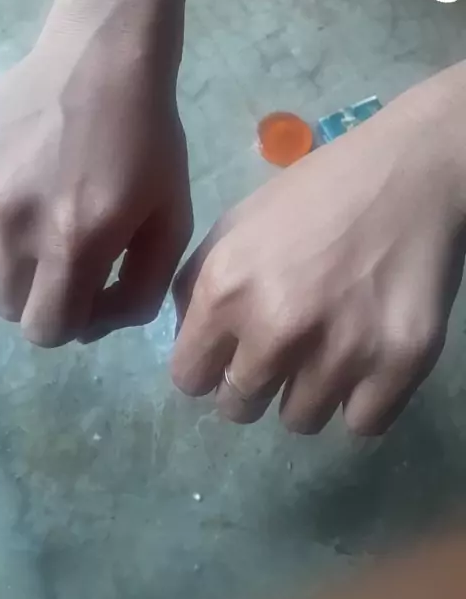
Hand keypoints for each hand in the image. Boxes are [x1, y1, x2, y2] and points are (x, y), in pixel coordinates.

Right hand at [0, 3, 191, 345]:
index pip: (48, 329)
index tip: (92, 294)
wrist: (103, 59)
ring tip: (45, 227)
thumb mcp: (173, 217)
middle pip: (8, 308)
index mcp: (75, 240)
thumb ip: (142, 286)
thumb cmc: (149, 138)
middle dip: (42, 299)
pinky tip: (26, 198)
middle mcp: (15, 223)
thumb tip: (98, 322)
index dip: (74, 323)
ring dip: (14, 267)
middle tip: (70, 264)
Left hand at [172, 84, 465, 434]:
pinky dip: (360, 400)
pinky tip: (364, 359)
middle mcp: (277, 328)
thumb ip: (198, 284)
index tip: (228, 356)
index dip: (206, 367)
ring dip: (307, 392)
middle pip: (240, 407)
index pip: (189, 378)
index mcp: (227, 288)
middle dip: (251, 384)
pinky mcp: (400, 364)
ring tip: (328, 347)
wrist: (409, 174)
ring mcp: (342, 351)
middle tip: (280, 352)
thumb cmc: (316, 193)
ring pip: (300, 420)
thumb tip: (188, 340)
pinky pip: (361, 424)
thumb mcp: (237, 223)